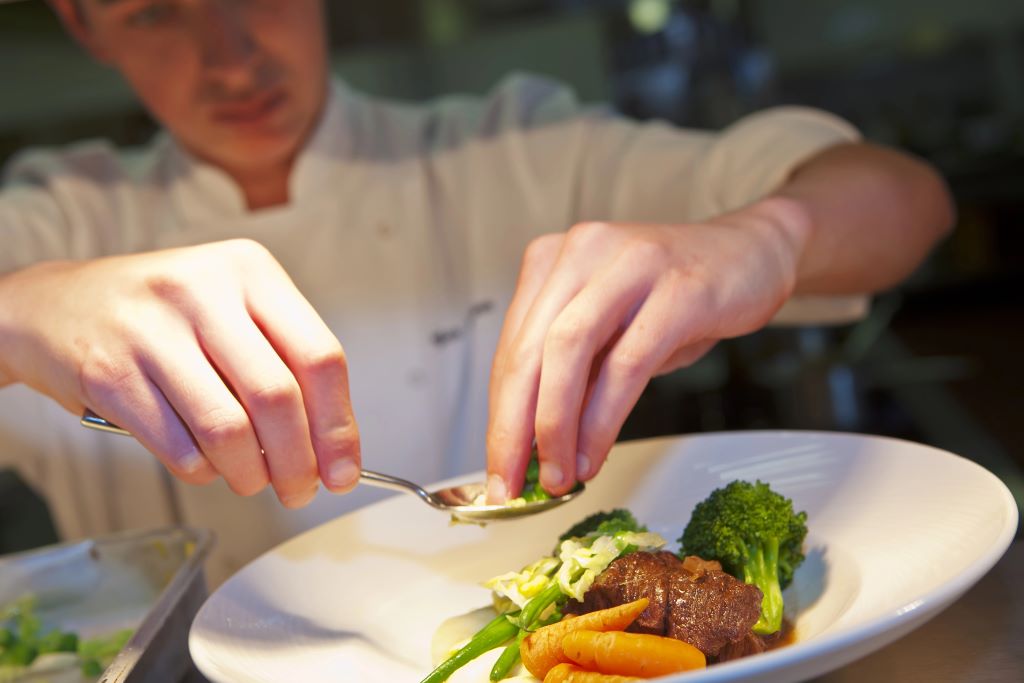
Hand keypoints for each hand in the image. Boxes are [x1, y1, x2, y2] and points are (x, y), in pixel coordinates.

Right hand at [0, 239, 359, 506]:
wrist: (55, 305)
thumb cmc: (162, 315)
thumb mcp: (230, 309)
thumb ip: (282, 363)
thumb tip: (330, 446)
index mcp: (250, 271)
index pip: (320, 357)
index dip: (338, 425)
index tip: (344, 469)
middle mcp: (203, 291)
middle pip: (278, 397)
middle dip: (299, 461)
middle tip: (301, 489)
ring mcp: (152, 330)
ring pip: (228, 428)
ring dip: (250, 473)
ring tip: (254, 482)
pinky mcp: (111, 372)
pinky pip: (177, 445)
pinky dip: (202, 470)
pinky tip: (206, 466)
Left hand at [485, 197, 809, 501]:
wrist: (752, 255)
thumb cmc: (674, 299)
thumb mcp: (612, 332)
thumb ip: (573, 377)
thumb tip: (534, 449)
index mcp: (551, 260)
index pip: (510, 349)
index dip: (499, 416)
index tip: (498, 469)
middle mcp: (580, 252)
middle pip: (528, 352)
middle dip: (513, 429)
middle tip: (511, 485)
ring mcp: (628, 265)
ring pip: (568, 353)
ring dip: (556, 426)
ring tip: (558, 478)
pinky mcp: (677, 290)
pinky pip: (626, 365)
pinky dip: (603, 419)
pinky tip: (594, 455)